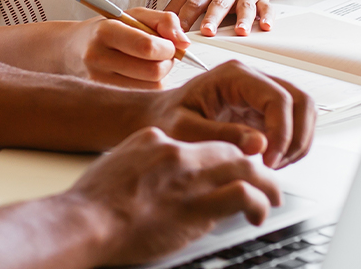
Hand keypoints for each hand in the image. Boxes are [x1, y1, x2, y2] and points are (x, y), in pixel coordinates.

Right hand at [64, 9, 190, 88]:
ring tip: (148, 65)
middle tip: (161, 55)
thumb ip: (163, 20)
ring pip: (151, 88)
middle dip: (167, 63)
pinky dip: (148, 88)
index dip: (168, 47)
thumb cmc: (107, 30)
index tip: (168, 44)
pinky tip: (139, 77)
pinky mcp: (103, 97)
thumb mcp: (132, 15)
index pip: (147, 47)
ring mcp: (98, 81)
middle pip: (153, 72)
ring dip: (159, 77)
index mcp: (105, 32)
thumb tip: (184, 42)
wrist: (70, 49)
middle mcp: (97, 58)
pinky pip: (141, 98)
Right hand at [66, 127, 279, 266]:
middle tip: (261, 178)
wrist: (87, 220)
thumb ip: (142, 164)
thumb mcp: (117, 165)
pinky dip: (258, 203)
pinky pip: (244, 195)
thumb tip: (156, 178)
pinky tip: (257, 215)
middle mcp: (175, 152)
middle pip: (227, 149)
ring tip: (272, 196)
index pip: (197, 141)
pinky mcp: (198, 207)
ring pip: (245, 167)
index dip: (218, 155)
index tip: (224, 168)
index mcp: (152, 139)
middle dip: (250, 163)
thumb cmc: (94, 202)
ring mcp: (189, 178)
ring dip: (266, 182)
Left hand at [145, 59, 314, 168]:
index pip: (279, 99)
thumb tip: (260, 144)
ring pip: (303, 112)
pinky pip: (292, 124)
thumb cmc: (165, 119)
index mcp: (233, 76)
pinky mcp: (262, 109)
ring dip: (297, 143)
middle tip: (275, 165)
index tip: (268, 160)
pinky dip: (289, 146)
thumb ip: (220, 135)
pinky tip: (267, 161)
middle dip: (297, 137)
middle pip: (301, 101)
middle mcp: (251, 79)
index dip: (283, 132)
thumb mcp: (185, 130)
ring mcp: (260, 93)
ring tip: (271, 165)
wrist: (157, 117)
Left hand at [164, 0, 293, 35]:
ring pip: (243, 7)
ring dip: (242, 19)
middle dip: (211, 18)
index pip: (190, 3)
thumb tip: (156, 24)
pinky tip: (266, 27)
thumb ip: (177, 6)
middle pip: (216, 4)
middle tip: (207, 31)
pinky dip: (267, 17)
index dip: (182, 19)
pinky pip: (266, 8)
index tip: (175, 34)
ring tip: (240, 32)